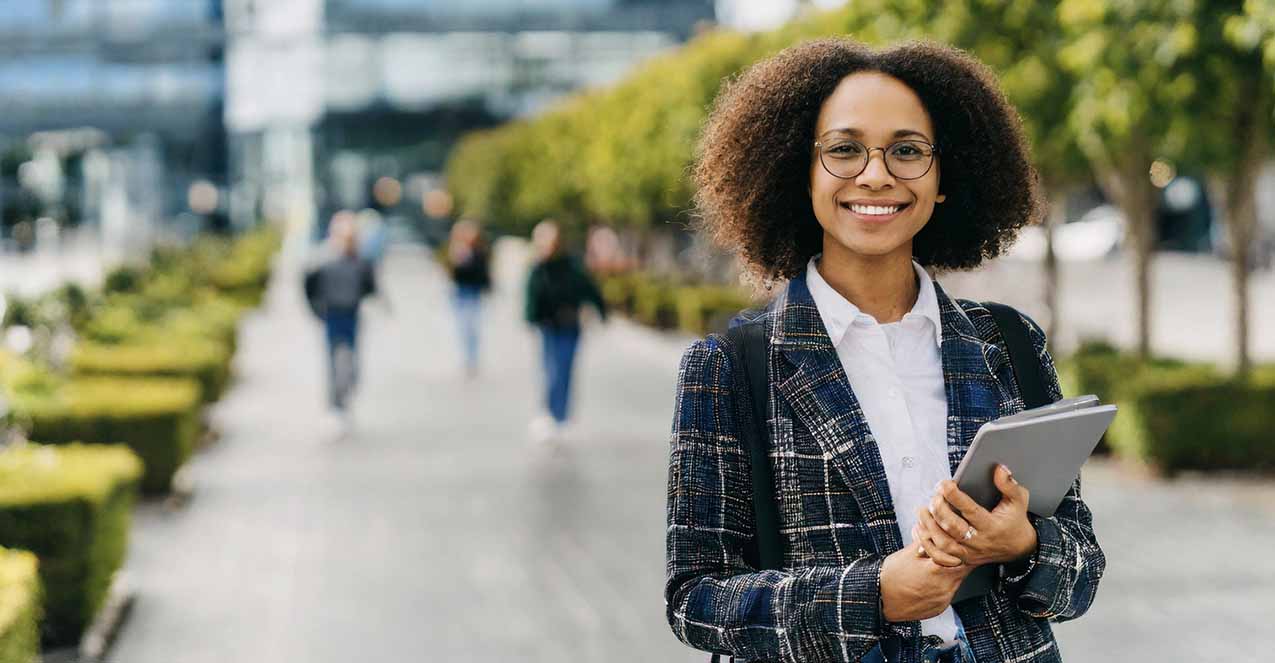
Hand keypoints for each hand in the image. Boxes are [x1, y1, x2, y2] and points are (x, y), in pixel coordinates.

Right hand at [880, 541, 975, 621]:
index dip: (958, 547)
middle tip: (947, 553)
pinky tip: (930, 581)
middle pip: (962, 569)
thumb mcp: (908, 552)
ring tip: (936, 567)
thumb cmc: (891, 575)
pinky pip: (948, 593)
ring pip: (957, 581)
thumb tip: (935, 527)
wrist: (880, 600)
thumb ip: (927, 540)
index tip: (954, 543)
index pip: (961, 555)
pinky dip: (943, 585)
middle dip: (956, 559)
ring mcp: (944, 599)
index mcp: (937, 570)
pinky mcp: (940, 607)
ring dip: (951, 572)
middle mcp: (945, 587)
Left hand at [912, 465, 1037, 567]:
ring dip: (929, 525)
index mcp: (992, 526)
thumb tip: (998, 469)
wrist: (1018, 548)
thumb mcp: (1018, 501)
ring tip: (923, 509)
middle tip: (934, 495)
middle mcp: (979, 541)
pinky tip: (920, 527)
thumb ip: (1009, 485)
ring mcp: (969, 552)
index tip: (944, 483)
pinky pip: (939, 555)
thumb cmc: (1015, 520)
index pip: (970, 510)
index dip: (954, 496)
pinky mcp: (961, 559)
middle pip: (953, 527)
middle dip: (939, 509)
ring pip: (943, 543)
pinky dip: (926, 542)